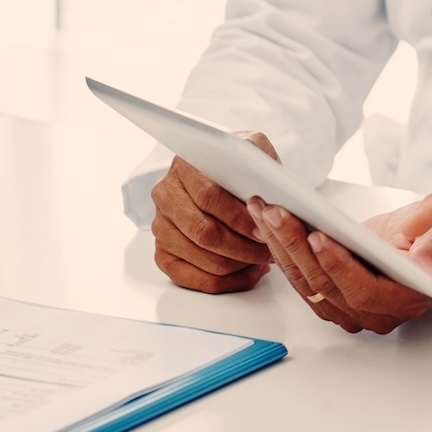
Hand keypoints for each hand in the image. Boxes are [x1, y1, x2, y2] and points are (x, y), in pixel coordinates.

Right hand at [149, 132, 277, 293]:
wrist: (219, 175)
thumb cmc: (238, 167)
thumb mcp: (251, 149)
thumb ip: (260, 160)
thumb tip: (270, 187)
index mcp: (184, 167)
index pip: (209, 196)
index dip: (239, 217)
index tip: (264, 228)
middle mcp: (166, 197)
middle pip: (204, 232)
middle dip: (242, 246)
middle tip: (269, 249)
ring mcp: (161, 227)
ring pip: (202, 257)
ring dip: (239, 264)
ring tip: (264, 258)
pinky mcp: (163, 253)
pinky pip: (193, 279)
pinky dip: (226, 281)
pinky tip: (249, 273)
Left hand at [249, 200, 431, 334]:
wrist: (428, 243)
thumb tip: (425, 269)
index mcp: (404, 301)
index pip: (362, 290)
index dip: (338, 266)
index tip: (318, 235)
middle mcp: (372, 314)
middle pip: (325, 286)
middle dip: (297, 247)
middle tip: (276, 212)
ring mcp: (348, 310)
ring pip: (306, 283)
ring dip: (281, 246)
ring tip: (264, 210)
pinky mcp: (331, 297)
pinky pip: (301, 279)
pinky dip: (283, 251)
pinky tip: (269, 224)